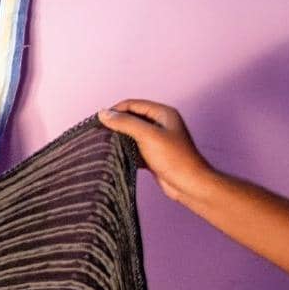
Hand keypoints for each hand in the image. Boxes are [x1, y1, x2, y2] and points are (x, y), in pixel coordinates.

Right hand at [98, 99, 214, 203]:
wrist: (189, 185)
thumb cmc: (174, 159)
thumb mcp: (147, 136)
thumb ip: (125, 123)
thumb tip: (103, 113)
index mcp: (162, 113)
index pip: (132, 104)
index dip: (115, 111)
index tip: (99, 121)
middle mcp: (160, 124)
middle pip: (131, 118)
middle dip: (116, 124)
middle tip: (100, 133)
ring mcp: (157, 140)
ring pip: (132, 134)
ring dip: (119, 138)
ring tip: (105, 145)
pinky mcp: (153, 155)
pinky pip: (134, 148)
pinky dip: (125, 151)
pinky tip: (115, 156)